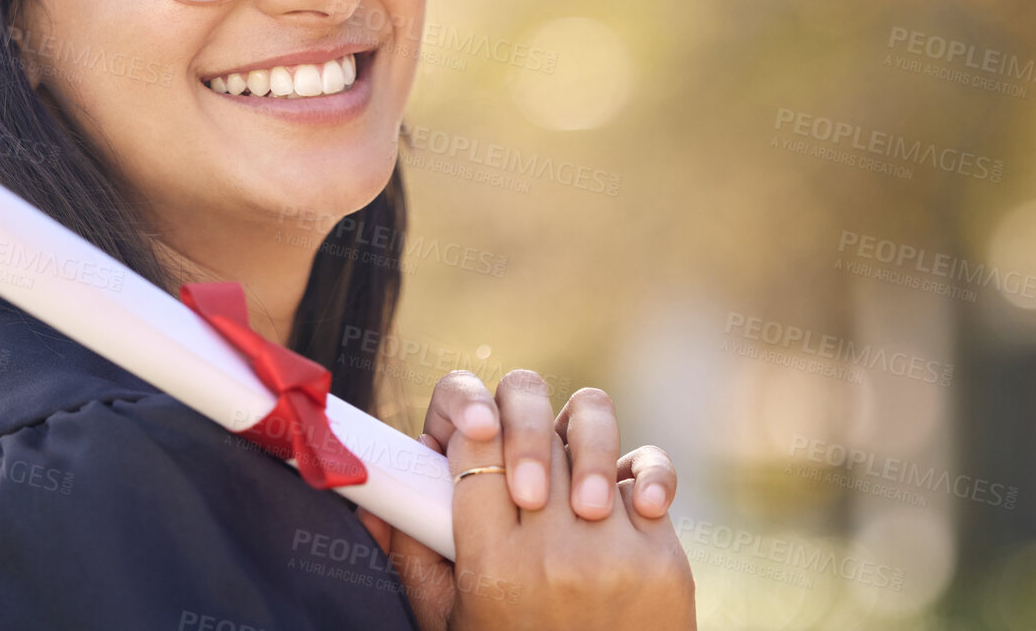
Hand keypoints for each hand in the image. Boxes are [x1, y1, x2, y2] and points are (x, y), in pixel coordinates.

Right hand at [356, 371, 693, 630]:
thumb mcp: (449, 623)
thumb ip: (412, 555)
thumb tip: (372, 500)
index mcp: (491, 568)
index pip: (473, 448)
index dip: (469, 424)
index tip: (473, 432)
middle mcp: (552, 556)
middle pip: (532, 433)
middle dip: (522, 426)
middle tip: (522, 454)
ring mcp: (613, 554)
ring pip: (590, 440)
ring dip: (580, 444)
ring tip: (574, 481)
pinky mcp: (662, 560)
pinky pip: (647, 476)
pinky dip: (636, 474)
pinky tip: (624, 498)